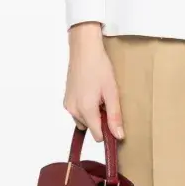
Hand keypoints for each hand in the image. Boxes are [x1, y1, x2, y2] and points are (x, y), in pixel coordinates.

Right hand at [63, 22, 123, 142]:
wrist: (84, 49)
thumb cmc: (99, 67)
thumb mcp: (112, 92)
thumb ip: (114, 116)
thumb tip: (118, 136)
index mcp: (85, 109)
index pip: (97, 135)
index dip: (108, 131)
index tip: (115, 121)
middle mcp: (73, 110)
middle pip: (91, 127)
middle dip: (100, 119)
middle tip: (107, 101)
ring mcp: (68, 104)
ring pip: (84, 120)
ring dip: (93, 113)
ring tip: (99, 95)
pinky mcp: (66, 99)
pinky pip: (78, 112)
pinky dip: (86, 107)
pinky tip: (91, 92)